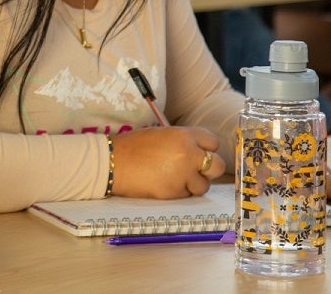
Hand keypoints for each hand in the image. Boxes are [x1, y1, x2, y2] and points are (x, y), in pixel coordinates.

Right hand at [109, 126, 226, 198]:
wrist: (112, 163)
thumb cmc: (133, 146)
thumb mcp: (162, 134)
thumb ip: (183, 142)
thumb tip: (198, 151)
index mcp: (184, 135)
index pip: (213, 142)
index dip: (207, 149)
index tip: (200, 153)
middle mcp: (188, 155)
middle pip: (218, 166)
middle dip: (209, 169)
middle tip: (196, 170)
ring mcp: (182, 175)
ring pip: (203, 185)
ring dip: (194, 184)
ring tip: (177, 178)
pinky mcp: (173, 192)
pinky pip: (186, 195)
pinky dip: (179, 192)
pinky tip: (164, 184)